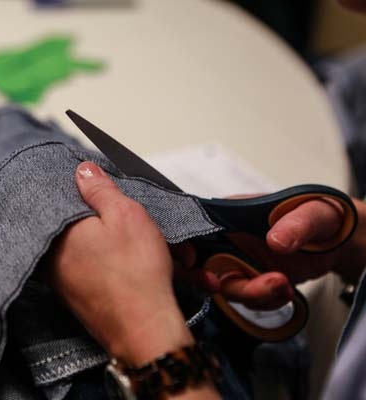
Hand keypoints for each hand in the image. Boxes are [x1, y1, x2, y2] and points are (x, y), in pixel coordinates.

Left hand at [48, 161, 193, 365]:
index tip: (107, 194)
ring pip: (96, 251)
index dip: (88, 194)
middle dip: (118, 225)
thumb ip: (100, 189)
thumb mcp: (125, 215)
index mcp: (58, 233)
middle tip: (146, 228)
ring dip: (127, 248)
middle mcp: (52, 258)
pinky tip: (152, 269)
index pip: (63, 200)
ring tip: (161, 252)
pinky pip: (101, 272)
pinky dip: (123, 268)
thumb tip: (82, 171)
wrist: (144, 332)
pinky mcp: (78, 298)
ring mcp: (63, 281)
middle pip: (82, 227)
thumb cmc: (135, 274)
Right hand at [192, 196, 365, 309]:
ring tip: (284, 285)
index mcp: (229, 216)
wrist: (338, 241)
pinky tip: (287, 290)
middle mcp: (227, 240)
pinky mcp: (251, 280)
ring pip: (227, 288)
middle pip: (205, 267)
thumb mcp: (313, 212)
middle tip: (261, 285)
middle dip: (225, 283)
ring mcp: (238, 262)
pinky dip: (267, 301)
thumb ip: (295, 223)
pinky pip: (248, 300)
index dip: (187, 251)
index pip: (194, 233)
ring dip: (254, 294)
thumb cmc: (320, 215)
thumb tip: (275, 241)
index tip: (201, 268)